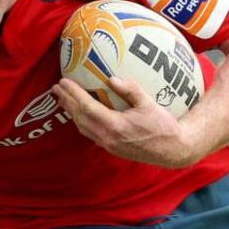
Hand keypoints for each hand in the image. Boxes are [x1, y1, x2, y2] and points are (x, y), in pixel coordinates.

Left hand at [52, 77, 198, 167]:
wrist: (172, 150)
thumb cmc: (163, 126)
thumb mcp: (149, 104)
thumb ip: (131, 90)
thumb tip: (112, 78)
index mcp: (115, 125)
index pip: (87, 107)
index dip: (73, 94)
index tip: (63, 82)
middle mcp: (107, 137)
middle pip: (79, 117)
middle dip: (66, 101)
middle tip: (56, 87)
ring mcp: (108, 144)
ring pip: (82, 127)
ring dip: (71, 112)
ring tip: (62, 99)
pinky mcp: (110, 148)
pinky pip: (89, 133)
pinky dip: (80, 121)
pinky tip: (78, 113)